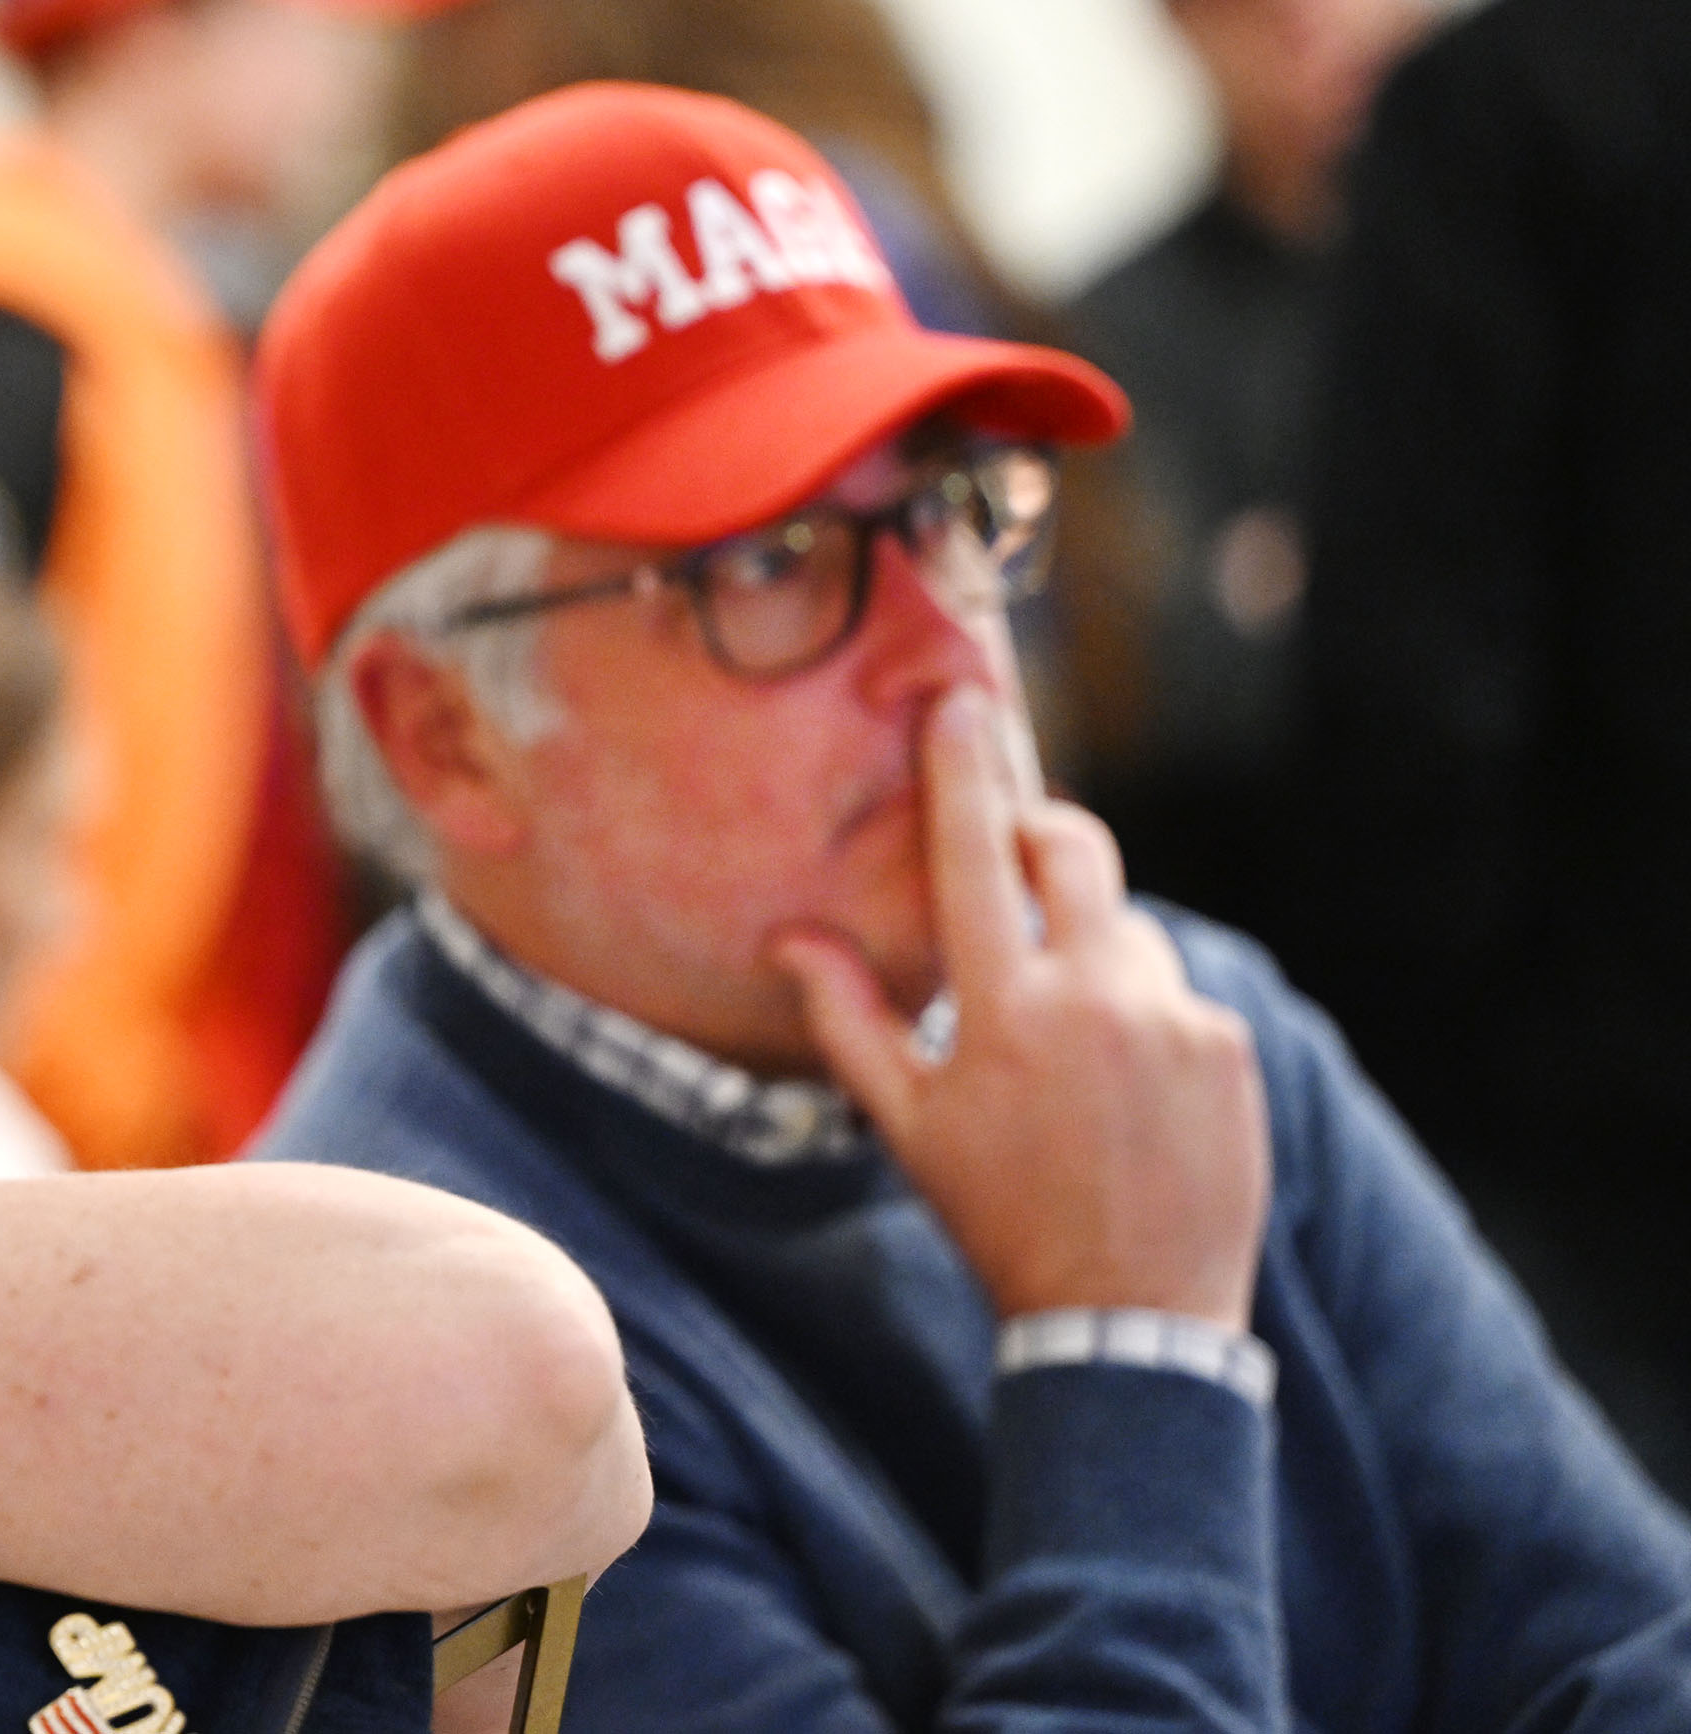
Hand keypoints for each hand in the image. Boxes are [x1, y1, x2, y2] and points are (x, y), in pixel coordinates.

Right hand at [771, 687, 1269, 1328]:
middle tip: (1016, 858)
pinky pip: (1176, 993)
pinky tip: (1126, 1088)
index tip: (958, 701)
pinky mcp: (1229, 1045)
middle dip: (1042, 833)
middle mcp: (1097, 996)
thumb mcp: (908, 1125)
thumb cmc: (997, 1217)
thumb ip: (849, 1019)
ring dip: (1092, 951)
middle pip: (1075, 849)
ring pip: (1126, 929)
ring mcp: (1175, 1017)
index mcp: (1005, 1009)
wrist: (1131, 1315)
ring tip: (1071, 1045)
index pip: (976, 854)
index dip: (964, 769)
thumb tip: (788, 940)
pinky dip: (1144, 1014)